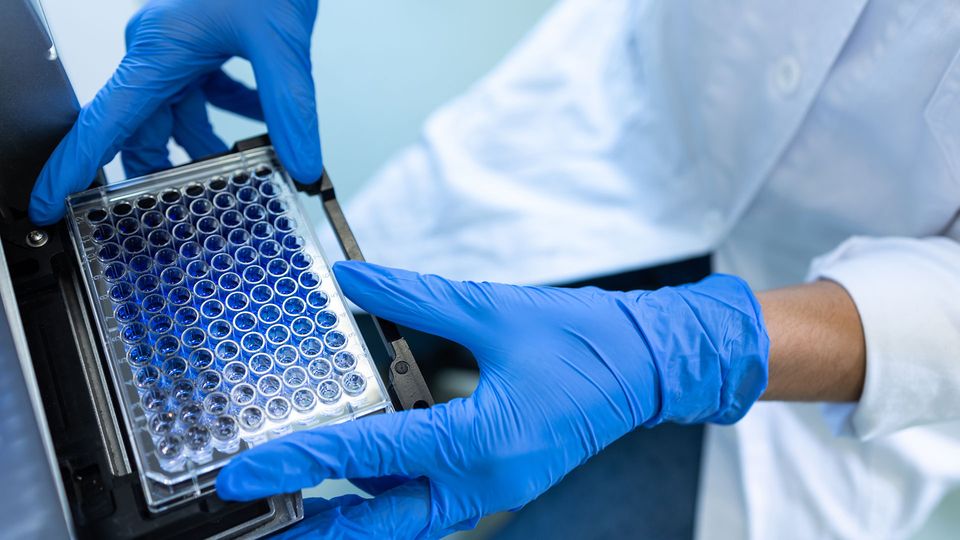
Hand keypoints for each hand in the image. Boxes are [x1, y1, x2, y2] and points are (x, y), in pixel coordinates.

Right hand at [28, 0, 321, 224]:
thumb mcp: (283, 43)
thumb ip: (292, 110)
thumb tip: (302, 165)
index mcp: (158, 51)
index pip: (105, 124)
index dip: (72, 170)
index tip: (49, 205)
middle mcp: (159, 49)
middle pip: (144, 126)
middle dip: (167, 167)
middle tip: (190, 203)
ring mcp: (178, 43)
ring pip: (177, 110)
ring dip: (207, 141)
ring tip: (244, 167)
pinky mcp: (202, 37)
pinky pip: (204, 87)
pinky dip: (229, 108)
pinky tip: (262, 122)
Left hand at [216, 262, 768, 537]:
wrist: (648, 366)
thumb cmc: (584, 341)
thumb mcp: (493, 310)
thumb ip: (413, 296)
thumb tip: (352, 277)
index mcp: (484, 439)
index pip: (371, 456)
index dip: (301, 463)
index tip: (246, 476)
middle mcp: (486, 479)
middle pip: (384, 525)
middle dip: (320, 534)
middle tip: (258, 529)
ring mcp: (495, 487)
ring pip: (406, 521)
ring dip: (352, 521)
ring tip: (297, 517)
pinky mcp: (499, 479)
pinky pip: (432, 504)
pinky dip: (389, 501)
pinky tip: (358, 487)